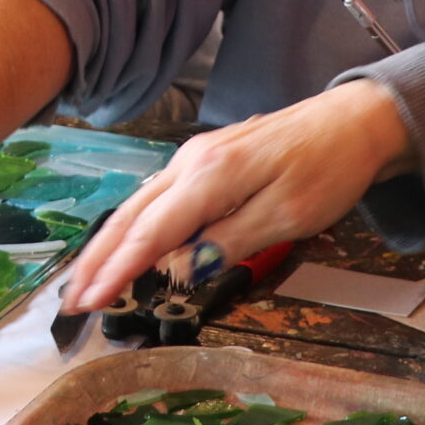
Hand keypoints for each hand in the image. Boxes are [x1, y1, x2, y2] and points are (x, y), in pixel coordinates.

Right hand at [63, 79, 405, 312]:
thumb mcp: (288, 214)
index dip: (117, 270)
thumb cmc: (328, 168)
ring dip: (108, 244)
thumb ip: (231, 240)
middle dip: (97, 259)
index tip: (90, 303)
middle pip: (130, 216)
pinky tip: (125, 248)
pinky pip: (156, 198)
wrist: (352, 122)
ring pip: (138, 205)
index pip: (151, 232)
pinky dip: (132, 227)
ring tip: (85, 280)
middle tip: (71, 300)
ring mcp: (194, 158)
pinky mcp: (203, 161)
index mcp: (209, 175)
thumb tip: (180, 268)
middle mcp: (190, 162)